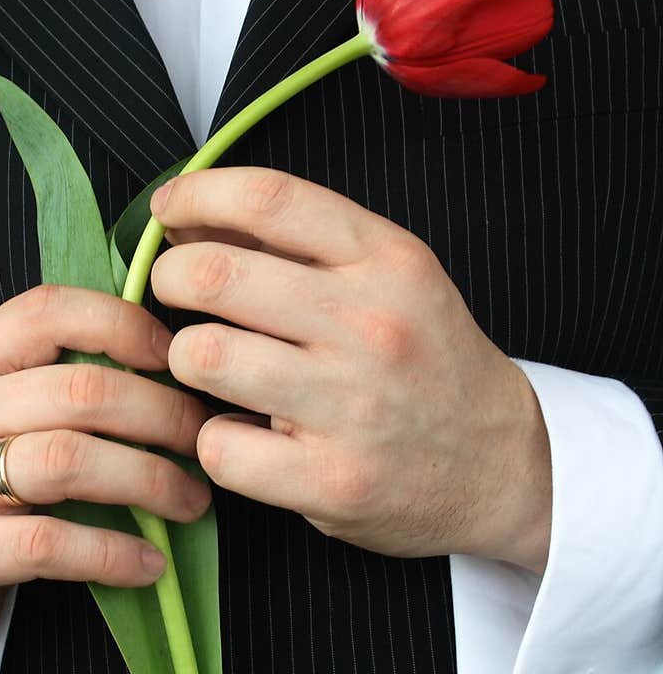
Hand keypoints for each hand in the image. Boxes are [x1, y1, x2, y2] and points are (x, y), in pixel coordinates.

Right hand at [0, 284, 212, 666]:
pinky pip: (44, 541)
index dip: (123, 325)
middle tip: (204, 444)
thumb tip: (177, 371)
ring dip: (147, 481)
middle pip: (77, 391)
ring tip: (190, 503)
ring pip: (65, 460)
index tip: (177, 360)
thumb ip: (61, 387)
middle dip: (161, 415)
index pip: (46, 310)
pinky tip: (148, 564)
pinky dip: (110, 552)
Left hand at [149, 167, 552, 573]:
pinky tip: (246, 435)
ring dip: (187, 360)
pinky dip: (216, 440)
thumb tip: (190, 218)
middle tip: (174, 295)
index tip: (168, 210)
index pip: (267, 199)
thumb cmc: (428, 364)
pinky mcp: (331, 480)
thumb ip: (302, 245)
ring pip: (203, 357)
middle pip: (213, 275)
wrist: (504, 465)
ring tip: (211, 367)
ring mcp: (351, 406)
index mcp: (387, 261)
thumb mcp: (391, 279)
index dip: (196, 193)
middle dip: (169, 279)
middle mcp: (370, 326)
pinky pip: (219, 446)